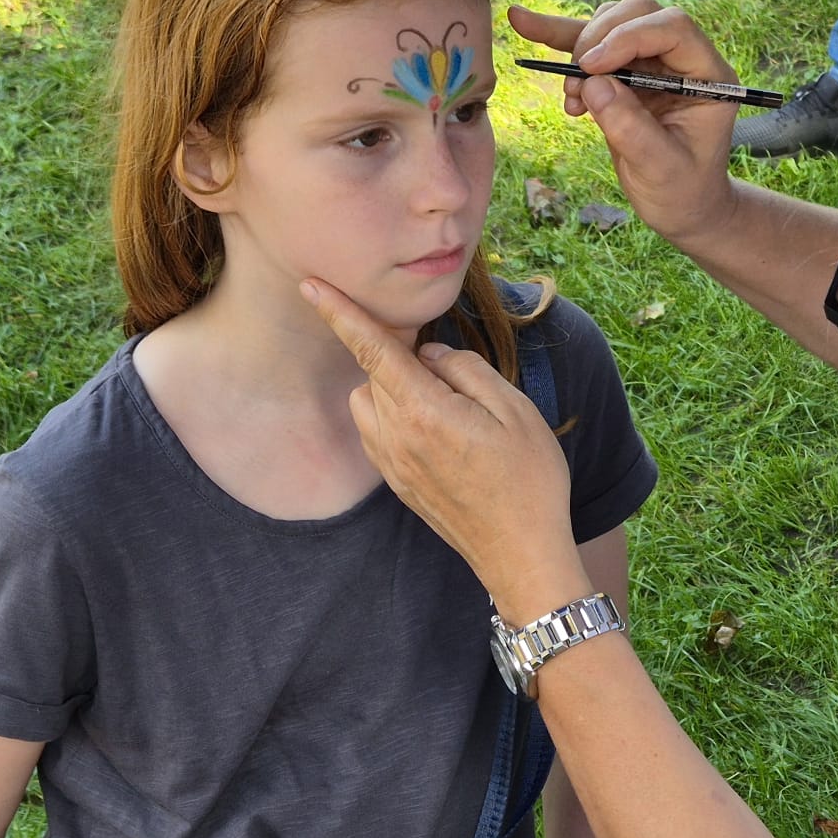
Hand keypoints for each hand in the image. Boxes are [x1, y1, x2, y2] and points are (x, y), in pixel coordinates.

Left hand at [302, 277, 585, 622]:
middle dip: (396, 357)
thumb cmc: (528, 478)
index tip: (309, 285)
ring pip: (368, 404)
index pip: (371, 349)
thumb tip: (429, 355)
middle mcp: (396, 437)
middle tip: (449, 372)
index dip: (339, 313)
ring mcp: (393, 465)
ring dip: (391, 389)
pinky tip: (439, 432)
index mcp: (424, 411)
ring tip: (445, 405)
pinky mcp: (397, 484)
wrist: (521, 553)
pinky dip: (394, 417)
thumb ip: (464, 369)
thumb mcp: (513, 408)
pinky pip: (377, 434)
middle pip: (371, 374)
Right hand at [509, 0, 740, 247]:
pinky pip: (591, 45)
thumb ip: (630, 128)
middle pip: (639, 13)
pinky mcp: (623, 71)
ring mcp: (651, 61)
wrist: (680, 206)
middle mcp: (681, 58)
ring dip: (580, 48)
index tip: (591, 67)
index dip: (628, 37)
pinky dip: (558, 39)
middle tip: (578, 77)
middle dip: (600, 37)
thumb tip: (593, 85)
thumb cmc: (682, 190)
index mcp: (707, 74)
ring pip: (611, 21)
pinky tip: (524, 24)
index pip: (672, 28)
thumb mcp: (661, 168)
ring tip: (571, 96)